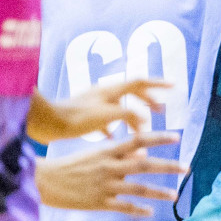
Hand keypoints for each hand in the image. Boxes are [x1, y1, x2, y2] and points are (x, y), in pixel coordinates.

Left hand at [26, 79, 169, 143]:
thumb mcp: (106, 116)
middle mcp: (103, 93)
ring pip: (120, 107)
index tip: (174, 86)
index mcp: (110, 90)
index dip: (158, 83)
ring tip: (141, 128)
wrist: (46, 123)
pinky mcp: (84, 116)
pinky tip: (115, 139)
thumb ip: (128, 116)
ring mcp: (93, 104)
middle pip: (132, 92)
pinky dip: (114, 127)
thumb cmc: (75, 119)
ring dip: (132, 116)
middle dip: (148, 101)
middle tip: (160, 111)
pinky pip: (105, 120)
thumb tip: (145, 120)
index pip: (140, 81)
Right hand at [35, 131, 184, 215]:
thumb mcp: (96, 153)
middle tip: (187, 168)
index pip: (139, 140)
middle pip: (145, 164)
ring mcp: (105, 185)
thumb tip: (142, 154)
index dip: (159, 138)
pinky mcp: (99, 202)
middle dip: (168, 166)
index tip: (177, 137)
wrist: (45, 180)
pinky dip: (138, 210)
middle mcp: (110, 166)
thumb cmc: (71, 165)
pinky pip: (123, 207)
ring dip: (159, 192)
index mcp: (109, 150)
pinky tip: (151, 212)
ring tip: (175, 195)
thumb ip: (119, 153)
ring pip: (138, 188)